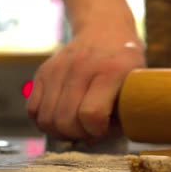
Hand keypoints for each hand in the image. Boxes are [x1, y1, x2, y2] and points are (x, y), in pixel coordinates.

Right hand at [27, 23, 144, 139]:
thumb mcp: (138, 82)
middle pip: (65, 120)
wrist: (104, 30)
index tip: (104, 131)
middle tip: (89, 132)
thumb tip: (111, 141)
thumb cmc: (125, 64)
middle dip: (78, 135)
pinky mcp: (42, 72)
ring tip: (75, 128)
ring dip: (60, 132)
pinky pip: (32, 110)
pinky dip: (44, 122)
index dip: (96, 132)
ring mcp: (58, 69)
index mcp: (111, 71)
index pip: (91, 114)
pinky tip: (60, 119)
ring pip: (46, 119)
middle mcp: (81, 68)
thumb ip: (128, 110)